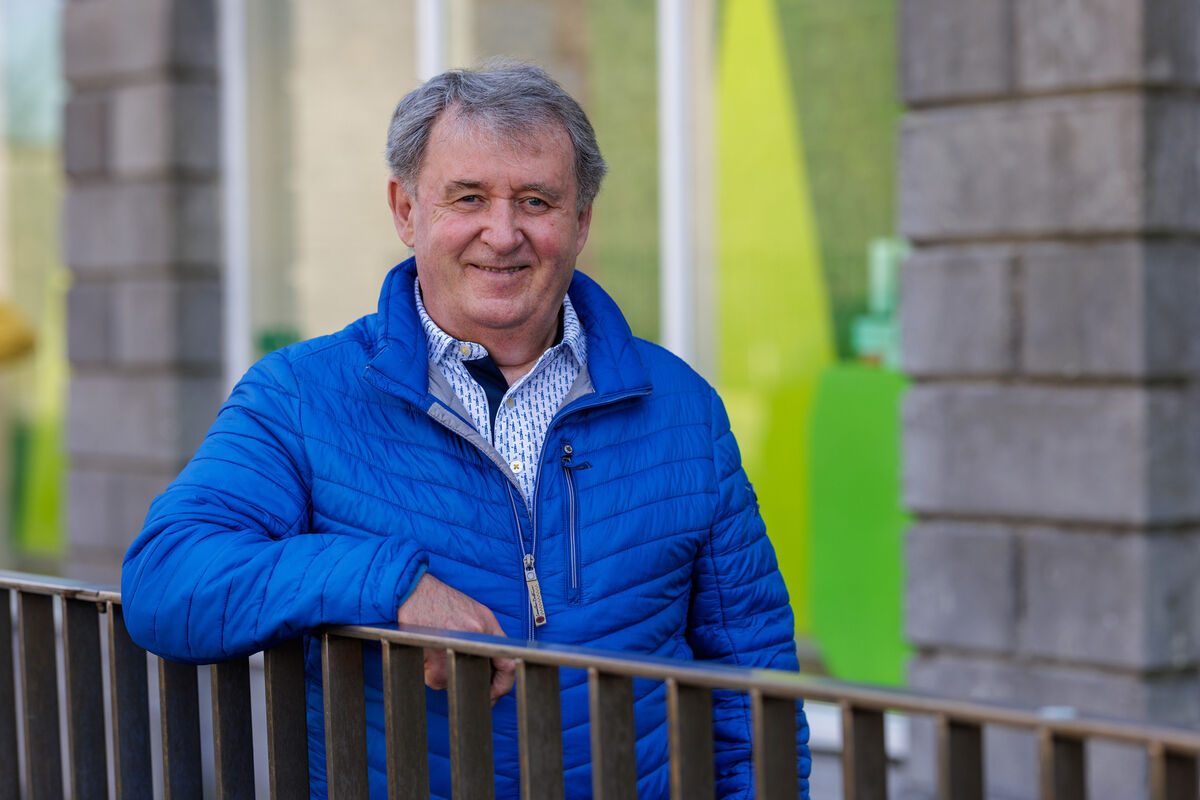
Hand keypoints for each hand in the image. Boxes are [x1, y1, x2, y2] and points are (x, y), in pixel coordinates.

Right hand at [396, 573, 516, 703]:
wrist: (413, 592)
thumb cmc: (441, 601)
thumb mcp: (473, 612)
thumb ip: (486, 636)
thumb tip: (494, 666)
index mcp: (488, 625)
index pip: (508, 665)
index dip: (502, 684)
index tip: (495, 692)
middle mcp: (476, 637)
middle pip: (485, 678)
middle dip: (477, 685)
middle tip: (467, 683)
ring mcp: (456, 648)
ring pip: (457, 680)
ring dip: (448, 674)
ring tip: (440, 652)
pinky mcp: (436, 660)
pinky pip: (437, 681)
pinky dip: (431, 673)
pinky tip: (428, 654)